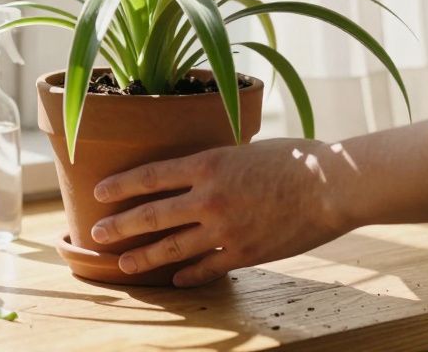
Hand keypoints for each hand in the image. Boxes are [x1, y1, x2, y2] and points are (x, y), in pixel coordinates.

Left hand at [90, 139, 350, 286]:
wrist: (331, 186)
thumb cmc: (295, 159)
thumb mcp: (245, 148)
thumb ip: (216, 163)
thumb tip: (193, 173)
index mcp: (207, 164)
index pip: (150, 176)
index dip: (121, 185)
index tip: (99, 191)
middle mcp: (208, 198)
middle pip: (151, 215)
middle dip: (119, 225)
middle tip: (96, 232)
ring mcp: (225, 229)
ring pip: (172, 247)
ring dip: (144, 256)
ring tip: (124, 263)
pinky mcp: (245, 253)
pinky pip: (208, 267)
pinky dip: (189, 274)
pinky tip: (175, 279)